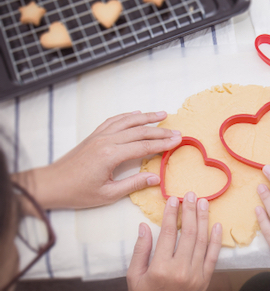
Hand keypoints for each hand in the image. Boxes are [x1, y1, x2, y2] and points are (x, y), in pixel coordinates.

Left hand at [16, 111, 181, 208]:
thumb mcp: (108, 194)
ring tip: (162, 114)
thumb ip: (133, 184)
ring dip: (147, 117)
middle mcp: (107, 140)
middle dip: (160, 131)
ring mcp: (99, 135)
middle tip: (177, 131)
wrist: (51, 184)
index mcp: (111, 155)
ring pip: (128, 121)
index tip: (178, 140)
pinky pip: (114, 120)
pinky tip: (137, 114)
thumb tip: (156, 178)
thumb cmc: (77, 192)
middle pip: (139, 131)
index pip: (144, 146)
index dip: (163, 144)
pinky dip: (128, 116)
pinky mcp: (94, 135)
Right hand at [127, 192, 221, 290]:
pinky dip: (217, 240)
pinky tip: (217, 225)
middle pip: (188, 233)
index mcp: (161, 268)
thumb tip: (143, 226)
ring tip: (204, 203)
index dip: (171, 214)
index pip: (169, 233)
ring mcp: (196, 275)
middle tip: (191, 195)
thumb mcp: (134, 276)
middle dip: (190, 211)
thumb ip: (140, 251)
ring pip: (202, 241)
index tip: (173, 200)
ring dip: (204, 219)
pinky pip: (213, 256)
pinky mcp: (205, 279)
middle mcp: (181, 270)